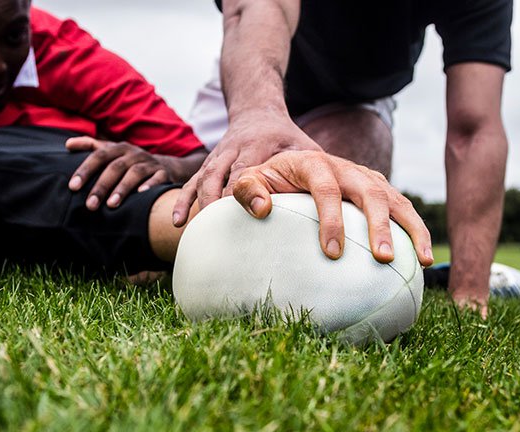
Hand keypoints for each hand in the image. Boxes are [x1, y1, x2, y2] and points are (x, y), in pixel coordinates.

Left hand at [66, 136, 170, 209]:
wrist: (164, 167)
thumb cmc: (129, 163)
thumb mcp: (112, 152)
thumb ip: (91, 146)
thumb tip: (68, 144)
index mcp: (118, 148)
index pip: (98, 156)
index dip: (85, 170)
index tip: (73, 187)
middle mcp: (133, 153)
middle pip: (115, 167)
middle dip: (101, 186)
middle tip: (90, 205)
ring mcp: (149, 163)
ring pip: (135, 173)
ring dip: (122, 189)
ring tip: (111, 205)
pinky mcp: (164, 174)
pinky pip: (157, 179)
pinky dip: (149, 186)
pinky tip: (140, 195)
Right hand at [172, 110, 319, 225]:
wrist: (258, 111)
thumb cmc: (288, 138)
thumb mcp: (304, 146)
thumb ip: (316, 170)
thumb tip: (341, 205)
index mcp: (260, 144)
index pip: (250, 169)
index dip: (250, 191)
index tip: (256, 213)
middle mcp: (235, 148)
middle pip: (220, 175)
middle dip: (217, 202)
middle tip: (220, 231)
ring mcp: (218, 155)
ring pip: (203, 178)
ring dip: (198, 204)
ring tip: (198, 232)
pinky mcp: (208, 163)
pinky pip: (190, 182)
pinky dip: (183, 201)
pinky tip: (179, 223)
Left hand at [228, 150, 433, 265]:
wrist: (288, 164)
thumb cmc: (267, 181)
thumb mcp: (250, 180)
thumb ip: (247, 190)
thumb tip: (263, 209)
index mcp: (314, 163)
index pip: (326, 189)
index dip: (331, 220)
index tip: (332, 253)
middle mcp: (346, 168)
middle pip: (370, 192)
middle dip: (379, 225)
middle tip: (383, 258)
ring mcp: (366, 178)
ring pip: (395, 199)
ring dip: (411, 229)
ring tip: (423, 260)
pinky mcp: (379, 190)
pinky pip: (403, 209)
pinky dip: (417, 230)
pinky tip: (424, 259)